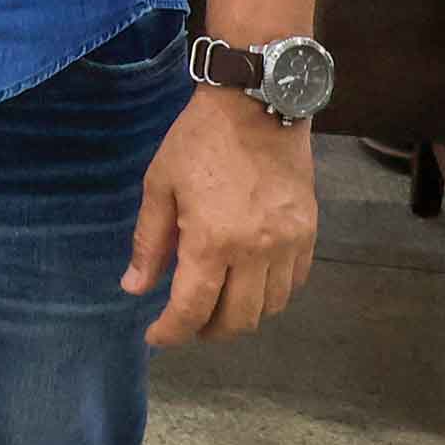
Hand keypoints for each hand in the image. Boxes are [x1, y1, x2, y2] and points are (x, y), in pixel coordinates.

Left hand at [122, 87, 318, 344]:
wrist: (256, 107)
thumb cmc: (198, 142)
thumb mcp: (160, 186)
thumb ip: (149, 242)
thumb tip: (134, 288)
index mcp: (212, 242)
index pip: (193, 309)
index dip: (172, 332)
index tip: (156, 338)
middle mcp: (256, 253)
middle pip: (238, 320)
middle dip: (207, 330)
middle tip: (186, 322)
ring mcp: (288, 245)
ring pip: (271, 308)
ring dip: (242, 316)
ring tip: (217, 304)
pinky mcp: (309, 234)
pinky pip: (294, 284)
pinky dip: (271, 294)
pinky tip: (250, 282)